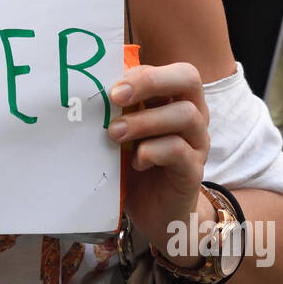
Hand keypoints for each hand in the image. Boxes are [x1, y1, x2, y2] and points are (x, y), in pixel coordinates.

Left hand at [107, 62, 209, 257]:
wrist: (157, 213)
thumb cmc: (137, 165)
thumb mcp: (126, 133)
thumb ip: (118, 110)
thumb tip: (84, 89)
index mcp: (177, 100)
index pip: (172, 70)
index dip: (143, 72)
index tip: (110, 85)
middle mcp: (194, 116)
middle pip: (189, 79)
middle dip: (150, 82)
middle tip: (116, 96)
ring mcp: (197, 143)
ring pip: (185, 115)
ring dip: (145, 121)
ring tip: (115, 133)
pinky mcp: (193, 171)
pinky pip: (179, 151)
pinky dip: (153, 152)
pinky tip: (135, 162)